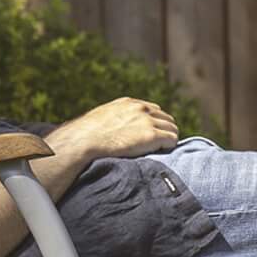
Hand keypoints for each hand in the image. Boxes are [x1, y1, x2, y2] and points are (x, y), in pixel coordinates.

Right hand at [56, 98, 179, 161]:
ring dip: (168, 139)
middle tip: (159, 146)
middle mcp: (141, 109)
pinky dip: (169, 147)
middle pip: (166, 119)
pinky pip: (172, 140)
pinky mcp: (152, 136)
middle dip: (164, 131)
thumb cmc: (86, 136)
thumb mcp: (101, 119)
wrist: (84, 141)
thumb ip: (113, 120)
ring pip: (172, 129)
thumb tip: (110, 131)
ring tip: (160, 151)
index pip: (154, 110)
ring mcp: (148, 122)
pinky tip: (161, 153)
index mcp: (129, 104)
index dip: (155, 124)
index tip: (152, 135)